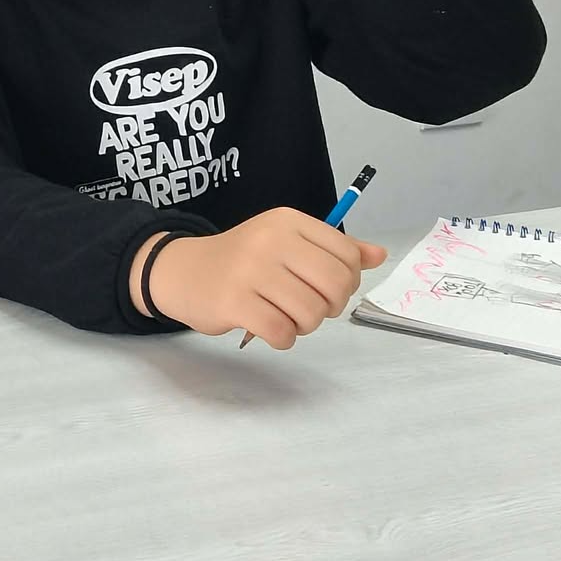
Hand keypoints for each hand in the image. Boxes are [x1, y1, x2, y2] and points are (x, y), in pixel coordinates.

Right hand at [140, 207, 386, 350]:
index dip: (346, 281)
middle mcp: (270, 239)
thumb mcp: (286, 243)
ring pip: (311, 313)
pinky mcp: (234, 301)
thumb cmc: (241, 260)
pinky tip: (269, 329)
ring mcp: (250, 270)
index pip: (347, 255)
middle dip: (330, 306)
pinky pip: (282, 332)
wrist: (182, 270)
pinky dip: (283, 339)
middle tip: (309, 308)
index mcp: (287, 221)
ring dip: (305, 326)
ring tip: (285, 317)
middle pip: (335, 285)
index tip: (323, 287)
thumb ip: (332, 249)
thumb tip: (378, 254)